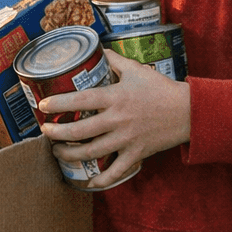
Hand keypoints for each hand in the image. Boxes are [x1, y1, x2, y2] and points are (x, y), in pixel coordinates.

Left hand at [38, 50, 190, 187]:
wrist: (188, 112)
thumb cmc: (161, 89)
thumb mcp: (136, 69)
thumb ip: (115, 61)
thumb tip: (99, 50)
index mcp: (115, 98)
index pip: (80, 100)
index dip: (58, 104)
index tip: (42, 105)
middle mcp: (117, 120)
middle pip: (80, 131)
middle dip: (57, 134)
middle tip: (45, 132)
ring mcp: (126, 139)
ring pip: (92, 152)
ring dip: (70, 154)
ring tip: (57, 152)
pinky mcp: (137, 154)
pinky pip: (116, 171)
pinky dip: (102, 179)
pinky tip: (89, 181)